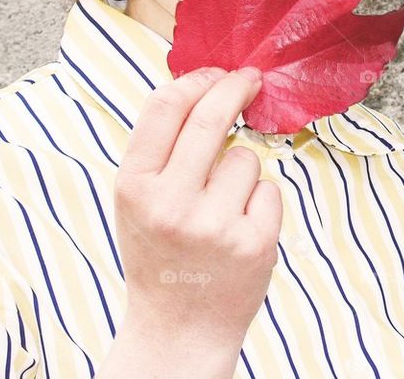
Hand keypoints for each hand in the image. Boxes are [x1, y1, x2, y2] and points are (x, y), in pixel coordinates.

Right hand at [112, 67, 281, 350]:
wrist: (178, 330)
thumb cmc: (160, 251)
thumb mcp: (139, 198)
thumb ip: (161, 147)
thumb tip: (201, 82)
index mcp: (134, 187)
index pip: (165, 106)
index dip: (197, 79)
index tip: (217, 72)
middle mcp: (171, 204)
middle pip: (211, 117)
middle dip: (236, 87)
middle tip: (251, 79)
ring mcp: (214, 225)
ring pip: (246, 157)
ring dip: (241, 171)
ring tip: (221, 209)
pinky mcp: (253, 243)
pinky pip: (269, 190)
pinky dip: (260, 203)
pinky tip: (239, 230)